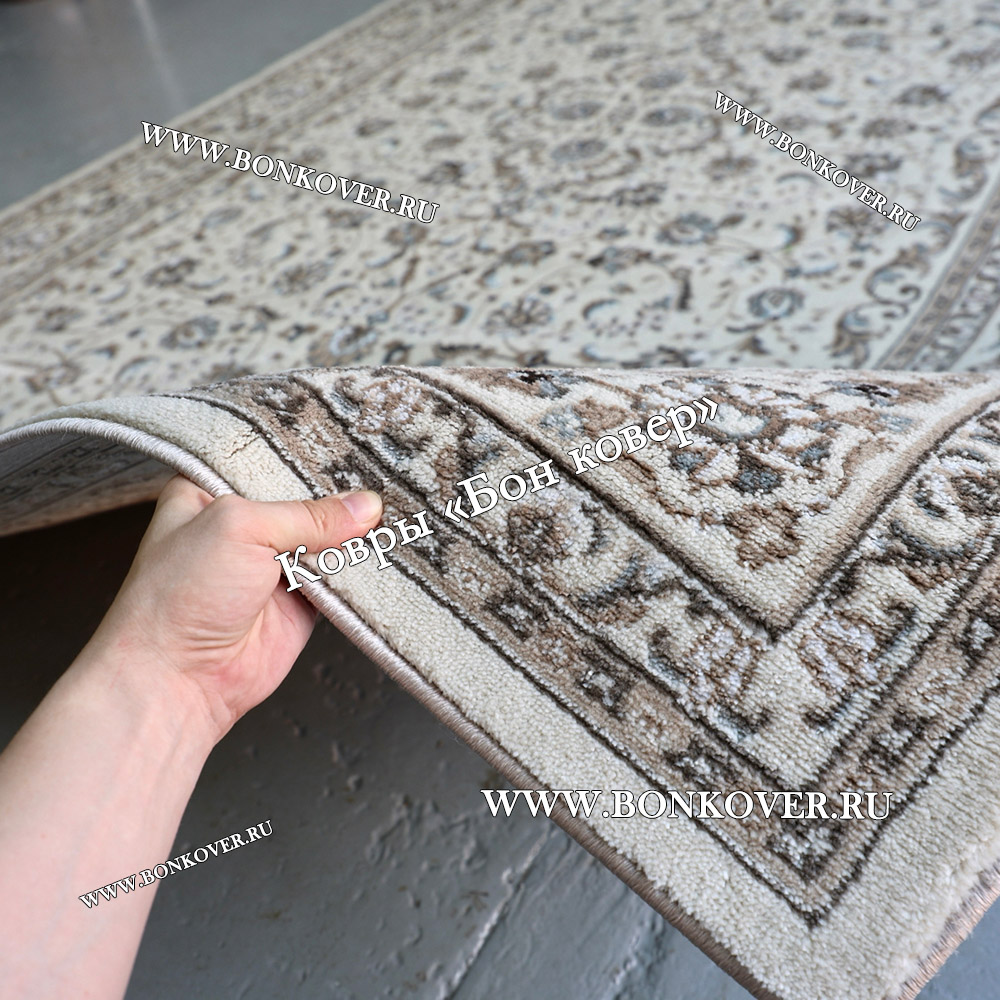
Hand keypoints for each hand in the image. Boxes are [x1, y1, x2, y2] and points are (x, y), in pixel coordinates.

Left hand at [81, 475, 383, 744]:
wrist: (178, 680)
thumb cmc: (178, 598)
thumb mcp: (240, 528)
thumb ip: (307, 514)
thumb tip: (365, 507)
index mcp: (212, 490)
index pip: (272, 458)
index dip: (311, 453)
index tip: (354, 444)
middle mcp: (244, 525)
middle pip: (307, 498)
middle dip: (342, 494)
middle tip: (383, 478)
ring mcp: (273, 564)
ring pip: (329, 539)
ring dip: (356, 534)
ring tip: (394, 511)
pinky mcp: (300, 602)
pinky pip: (341, 579)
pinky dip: (361, 571)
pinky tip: (387, 551)